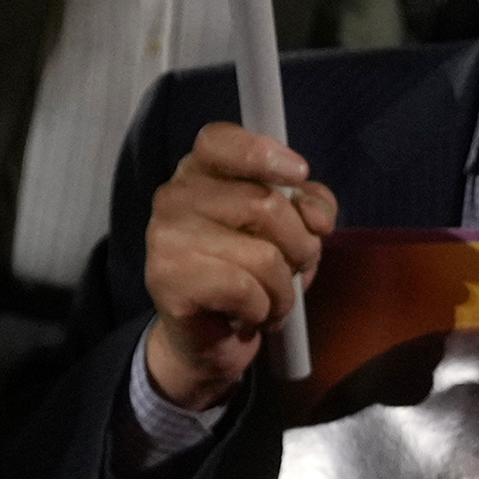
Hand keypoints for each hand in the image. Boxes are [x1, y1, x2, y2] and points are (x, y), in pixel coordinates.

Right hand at [140, 122, 334, 410]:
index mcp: (201, 173)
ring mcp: (165, 237)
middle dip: (300, 246)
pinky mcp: (167, 279)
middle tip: (292, 268)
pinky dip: (263, 309)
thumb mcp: (291, 230)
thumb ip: (309, 206)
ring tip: (269, 297)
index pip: (219, 140)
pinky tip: (249, 313)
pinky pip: (244, 289)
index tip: (299, 174)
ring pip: (263, 255)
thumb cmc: (252, 272)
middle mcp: (175, 197)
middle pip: (264, 204)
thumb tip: (314, 216)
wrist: (211, 337)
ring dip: (283, 288)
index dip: (262, 153)